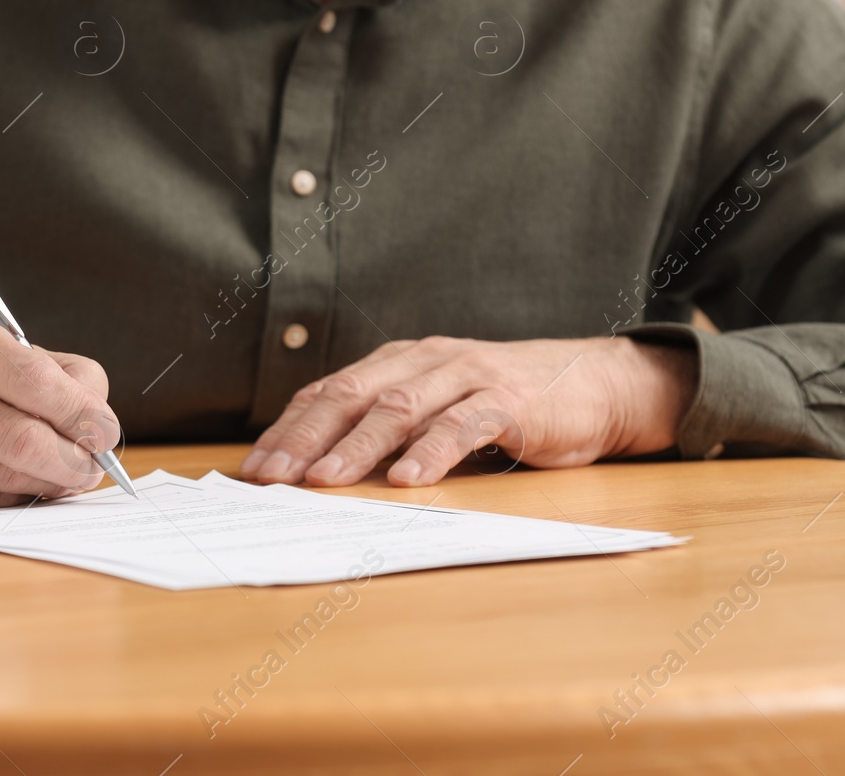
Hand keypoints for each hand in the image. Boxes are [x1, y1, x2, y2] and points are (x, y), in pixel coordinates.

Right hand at [0, 313, 120, 508]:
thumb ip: (58, 375)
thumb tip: (100, 428)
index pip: (36, 381)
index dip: (82, 414)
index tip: (106, 432)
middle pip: (23, 441)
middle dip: (74, 462)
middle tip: (93, 467)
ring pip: (7, 479)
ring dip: (49, 484)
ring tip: (63, 474)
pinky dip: (13, 498)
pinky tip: (16, 483)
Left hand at [239, 336, 694, 487]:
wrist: (590, 384)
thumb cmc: (501, 404)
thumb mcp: (434, 409)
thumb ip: (386, 430)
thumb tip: (319, 474)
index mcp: (398, 364)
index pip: (328, 393)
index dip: (288, 430)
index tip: (254, 469)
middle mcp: (425, 362)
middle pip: (352, 396)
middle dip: (305, 439)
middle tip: (272, 478)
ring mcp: (466, 376)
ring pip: (400, 409)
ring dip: (357, 447)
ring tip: (324, 482)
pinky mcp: (508, 400)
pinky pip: (463, 424)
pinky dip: (432, 451)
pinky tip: (408, 480)